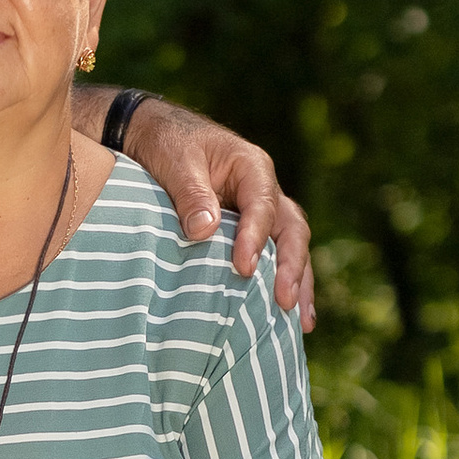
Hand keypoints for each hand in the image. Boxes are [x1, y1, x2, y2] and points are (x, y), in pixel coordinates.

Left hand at [126, 97, 314, 329]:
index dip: (255, 238)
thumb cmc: (166, 144)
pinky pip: (274, 256)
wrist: (154, 134)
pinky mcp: (250, 230)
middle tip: (285, 302)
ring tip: (303, 323)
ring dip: (299, 283)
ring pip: (291, 246)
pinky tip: (286, 318)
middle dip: (292, 267)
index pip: (261, 206)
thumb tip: (204, 231)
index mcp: (251, 167)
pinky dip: (282, 283)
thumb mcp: (174, 161)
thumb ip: (190, 194)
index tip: (243, 269)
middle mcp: (265, 190)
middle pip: (291, 229)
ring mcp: (261, 211)